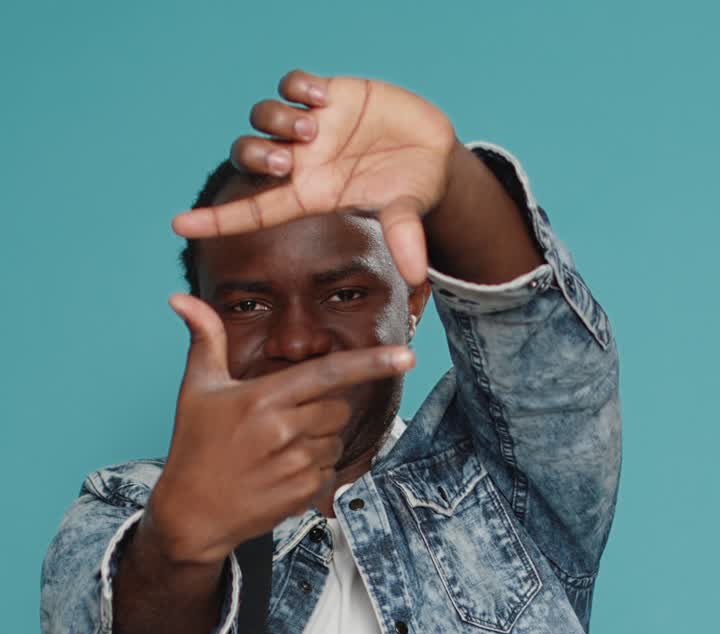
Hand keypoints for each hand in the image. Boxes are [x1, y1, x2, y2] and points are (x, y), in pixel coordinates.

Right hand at [149, 294, 413, 564]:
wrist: (192, 513)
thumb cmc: (195, 447)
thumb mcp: (197, 389)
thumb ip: (204, 340)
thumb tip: (180, 298)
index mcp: (262, 398)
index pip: (328, 373)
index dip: (371, 363)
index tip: (406, 357)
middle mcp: (283, 430)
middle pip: (337, 408)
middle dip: (322, 411)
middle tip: (284, 424)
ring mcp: (296, 464)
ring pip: (336, 440)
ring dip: (318, 442)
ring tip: (277, 452)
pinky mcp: (304, 492)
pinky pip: (331, 469)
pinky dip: (314, 469)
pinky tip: (281, 474)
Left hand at [172, 70, 455, 284]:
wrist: (431, 152)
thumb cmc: (411, 190)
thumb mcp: (405, 213)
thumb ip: (403, 238)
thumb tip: (418, 273)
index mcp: (309, 197)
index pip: (251, 211)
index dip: (214, 219)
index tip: (177, 225)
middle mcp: (302, 163)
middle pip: (247, 156)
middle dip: (257, 156)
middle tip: (289, 159)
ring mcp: (311, 128)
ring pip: (264, 117)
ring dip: (279, 121)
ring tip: (316, 126)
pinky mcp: (328, 94)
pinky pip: (292, 84)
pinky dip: (298, 88)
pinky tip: (325, 99)